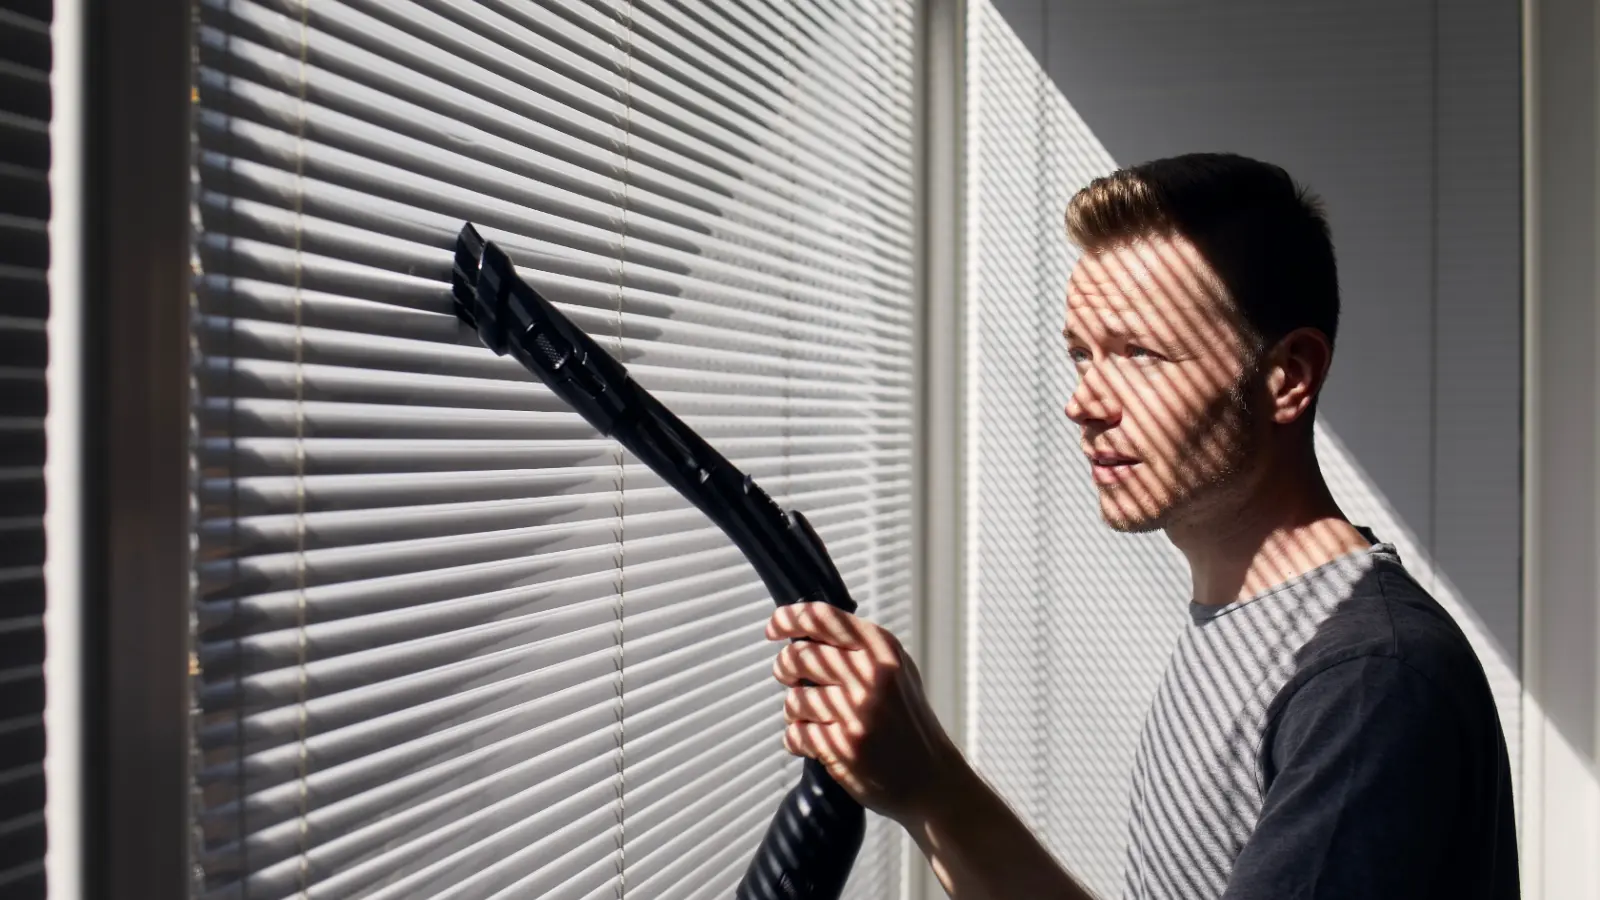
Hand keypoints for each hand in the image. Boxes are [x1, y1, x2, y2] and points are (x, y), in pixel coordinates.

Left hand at [766, 602, 957, 824]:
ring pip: (793, 698)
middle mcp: (870, 676)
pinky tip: (813, 741)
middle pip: (799, 656)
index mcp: (882, 650)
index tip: (774, 628)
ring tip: (811, 717)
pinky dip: (797, 738)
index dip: (788, 619)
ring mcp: (856, 713)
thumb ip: (859, 647)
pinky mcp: (843, 747)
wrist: (931, 779)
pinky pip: (795, 734)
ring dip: (794, 710)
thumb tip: (805, 627)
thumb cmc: (908, 722)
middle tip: (788, 676)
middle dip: (784, 667)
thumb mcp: (897, 670)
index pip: (822, 618)